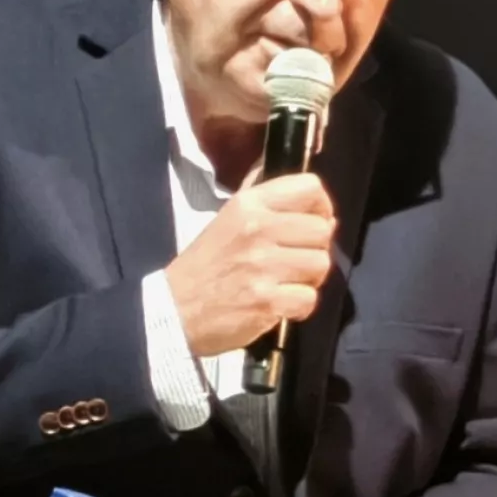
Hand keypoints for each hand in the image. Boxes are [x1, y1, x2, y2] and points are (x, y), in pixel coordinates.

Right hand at [162, 172, 335, 356]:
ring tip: (286, 283)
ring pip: (321, 264)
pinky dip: (299, 306)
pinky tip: (280, 305)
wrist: (174, 309)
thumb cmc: (205, 265)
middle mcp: (258, 229)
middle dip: (315, 248)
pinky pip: (309, 298)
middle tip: (295, 260)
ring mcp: (263, 266)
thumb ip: (263, 200)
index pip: (309, 187)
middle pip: (322, 230)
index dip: (321, 206)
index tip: (314, 222)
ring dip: (309, 278)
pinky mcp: (267, 300)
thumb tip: (306, 188)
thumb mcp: (227, 218)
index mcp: (249, 205)